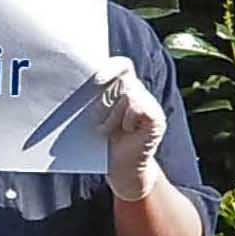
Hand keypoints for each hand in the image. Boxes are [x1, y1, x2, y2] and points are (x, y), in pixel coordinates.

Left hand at [98, 63, 166, 201]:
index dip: (110, 67)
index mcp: (121, 87)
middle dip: (105, 100)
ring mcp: (149, 104)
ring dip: (113, 114)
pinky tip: (126, 131)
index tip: (95, 80)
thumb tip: (77, 81)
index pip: (121, 65)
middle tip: (95, 119)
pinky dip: (129, 119)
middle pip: (122, 80)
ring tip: (106, 131)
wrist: (120, 169)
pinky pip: (141, 108)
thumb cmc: (101, 143)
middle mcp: (137, 92)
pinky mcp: (157, 118)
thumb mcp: (92, 115)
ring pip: (129, 94)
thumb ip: (92, 96)